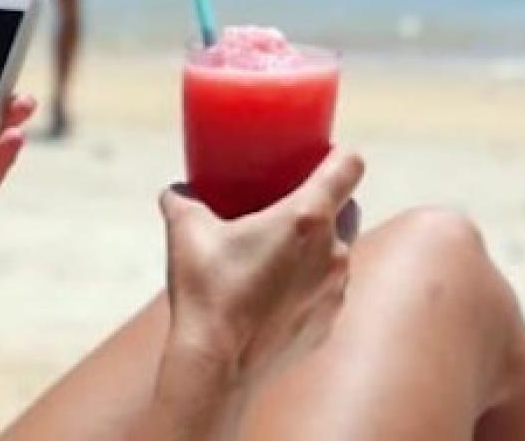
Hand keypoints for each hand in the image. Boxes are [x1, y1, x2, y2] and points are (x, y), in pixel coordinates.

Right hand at [157, 148, 364, 392]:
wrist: (216, 369)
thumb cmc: (206, 294)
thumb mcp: (186, 234)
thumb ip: (182, 200)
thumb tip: (175, 190)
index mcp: (307, 218)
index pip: (350, 166)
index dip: (339, 155)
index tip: (321, 157)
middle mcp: (334, 251)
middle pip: (349, 208)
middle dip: (327, 203)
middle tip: (290, 205)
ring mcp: (336, 290)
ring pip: (339, 252)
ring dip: (318, 246)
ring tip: (280, 252)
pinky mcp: (329, 322)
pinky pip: (328, 290)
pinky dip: (311, 285)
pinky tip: (277, 292)